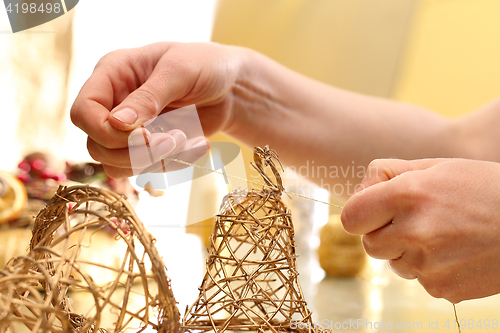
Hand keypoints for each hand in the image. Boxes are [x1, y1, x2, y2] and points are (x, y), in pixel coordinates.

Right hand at [71, 42, 241, 177]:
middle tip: (173, 140)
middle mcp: (115, 104)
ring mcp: (131, 130)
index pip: (83, 113)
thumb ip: (149, 96)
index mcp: (112, 75)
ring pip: (119, 165)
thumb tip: (117, 123)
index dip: (105, 131)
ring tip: (187, 140)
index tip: (143, 133)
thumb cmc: (206, 65)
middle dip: (136, 151)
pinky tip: (199, 145)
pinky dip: (174, 164)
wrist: (232, 87)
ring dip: (155, 161)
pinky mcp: (150, 147)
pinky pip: (149, 170)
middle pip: (97, 146)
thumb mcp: (179, 71)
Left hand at [341, 158, 499, 302]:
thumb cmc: (482, 188)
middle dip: (384, 232)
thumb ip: (387, 174)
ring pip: (394, 263)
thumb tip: (358, 193)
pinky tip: (456, 251)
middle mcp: (414, 232)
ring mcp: (429, 266)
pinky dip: (430, 267)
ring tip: (442, 233)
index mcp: (407, 196)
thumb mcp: (435, 166)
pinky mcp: (442, 289)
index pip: (351, 217)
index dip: (359, 213)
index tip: (372, 211)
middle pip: (370, 244)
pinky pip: (419, 279)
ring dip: (407, 250)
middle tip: (413, 220)